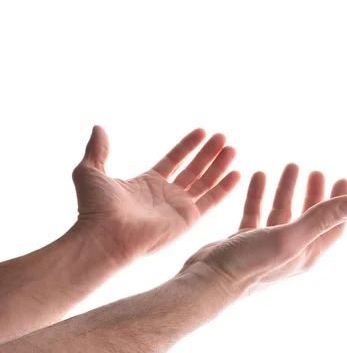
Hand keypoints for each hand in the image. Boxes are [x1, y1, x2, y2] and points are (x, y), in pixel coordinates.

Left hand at [71, 126, 240, 262]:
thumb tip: (98, 129)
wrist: (105, 236)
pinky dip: (225, 188)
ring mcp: (179, 207)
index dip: (187, 146)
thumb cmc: (95, 209)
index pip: (174, 160)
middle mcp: (166, 195)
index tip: (202, 131)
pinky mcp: (188, 219)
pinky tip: (237, 172)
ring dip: (219, 165)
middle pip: (194, 169)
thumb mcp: (90, 171)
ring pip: (205, 181)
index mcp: (148, 183)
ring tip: (231, 148)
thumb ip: (98, 150)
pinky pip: (212, 200)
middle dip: (208, 153)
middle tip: (222, 137)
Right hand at [178, 164, 346, 298]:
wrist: (208, 282)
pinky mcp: (246, 241)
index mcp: (307, 252)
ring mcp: (267, 246)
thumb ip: (322, 218)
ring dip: (287, 189)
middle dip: (314, 193)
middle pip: (309, 217)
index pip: (333, 225)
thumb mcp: (290, 237)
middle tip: (316, 171)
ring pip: (282, 211)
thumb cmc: (250, 264)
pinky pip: (257, 212)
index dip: (340, 203)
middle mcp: (290, 250)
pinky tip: (259, 175)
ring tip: (290, 166)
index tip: (342, 178)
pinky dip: (260, 194)